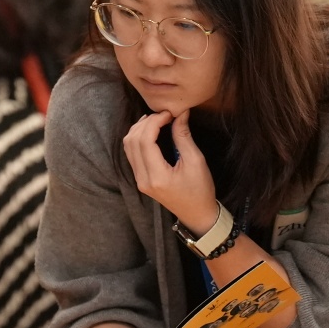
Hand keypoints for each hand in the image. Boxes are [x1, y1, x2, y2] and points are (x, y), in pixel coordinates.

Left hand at [123, 109, 216, 232]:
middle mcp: (142, 179)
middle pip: (132, 141)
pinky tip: (151, 131)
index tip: (169, 114)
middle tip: (164, 115)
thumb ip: (184, 137)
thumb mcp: (196, 161)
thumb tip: (180, 114)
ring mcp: (139, 180)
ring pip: (128, 146)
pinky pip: (131, 153)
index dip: (154, 122)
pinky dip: (138, 138)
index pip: (144, 141)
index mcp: (157, 176)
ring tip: (158, 120)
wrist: (196, 214)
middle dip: (146, 123)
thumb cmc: (200, 190)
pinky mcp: (140, 179)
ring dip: (140, 129)